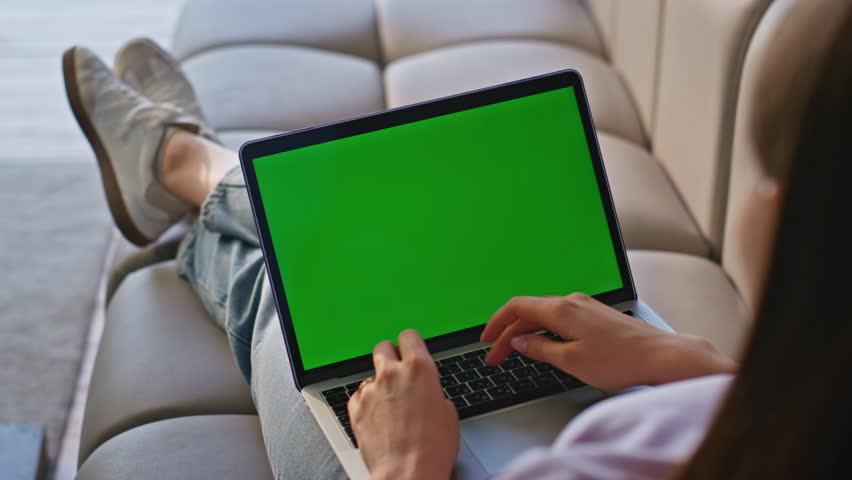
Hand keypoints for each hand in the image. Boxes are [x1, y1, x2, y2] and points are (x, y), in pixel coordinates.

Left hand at [348, 329, 458, 479]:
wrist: (407, 473)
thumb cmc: (433, 449)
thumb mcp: (448, 414)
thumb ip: (434, 393)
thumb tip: (427, 394)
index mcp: (420, 369)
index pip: (409, 336)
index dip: (410, 343)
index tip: (410, 349)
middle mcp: (393, 373)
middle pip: (383, 347)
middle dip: (389, 356)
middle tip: (397, 372)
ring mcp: (371, 390)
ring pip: (371, 375)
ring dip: (379, 386)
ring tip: (390, 409)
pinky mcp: (355, 408)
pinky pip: (359, 397)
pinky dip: (366, 405)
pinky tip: (378, 420)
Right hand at [482, 293, 736, 389]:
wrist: (661, 356)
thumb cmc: (620, 360)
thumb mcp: (570, 360)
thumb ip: (539, 348)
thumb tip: (518, 341)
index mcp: (560, 309)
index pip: (516, 307)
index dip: (495, 323)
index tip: (485, 340)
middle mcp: (571, 301)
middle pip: (529, 311)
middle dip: (508, 333)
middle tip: (496, 357)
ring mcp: (586, 306)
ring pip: (545, 314)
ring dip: (526, 331)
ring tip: (516, 352)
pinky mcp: (597, 315)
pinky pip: (561, 317)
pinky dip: (544, 330)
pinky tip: (546, 344)